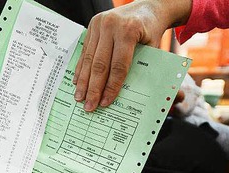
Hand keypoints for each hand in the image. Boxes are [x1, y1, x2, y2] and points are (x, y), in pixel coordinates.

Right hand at [73, 0, 191, 111]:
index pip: (118, 66)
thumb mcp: (151, 47)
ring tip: (80, 97)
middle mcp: (111, 26)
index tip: (105, 102)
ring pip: (88, 59)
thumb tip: (124, 95)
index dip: (111, 86)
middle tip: (89, 106)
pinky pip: (84, 51)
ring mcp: (98, 24)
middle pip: (99, 64)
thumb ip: (138, 67)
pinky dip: (81, 68)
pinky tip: (77, 82)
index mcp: (128, 30)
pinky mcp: (91, 26)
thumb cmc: (151, 30)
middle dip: (93, 88)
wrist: (146, 7)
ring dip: (83, 81)